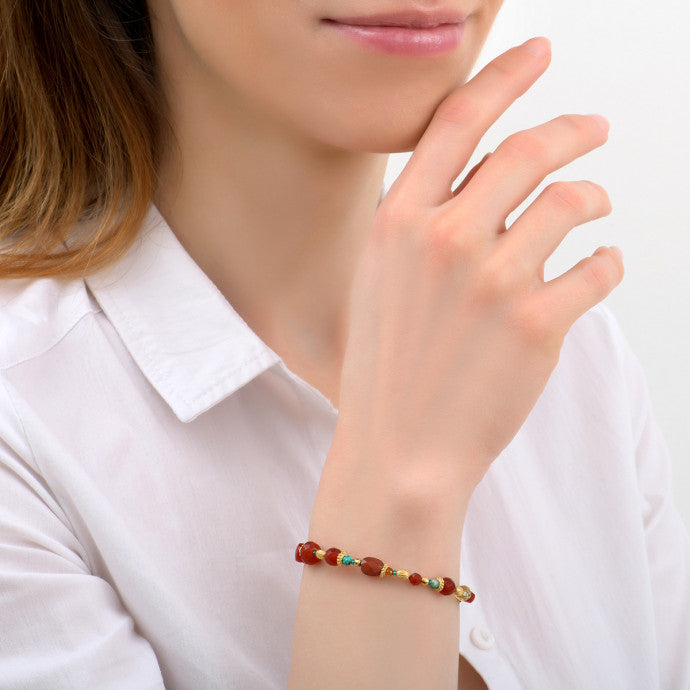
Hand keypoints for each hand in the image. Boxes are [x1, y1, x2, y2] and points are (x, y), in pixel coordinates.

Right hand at [332, 37, 622, 494]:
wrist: (399, 451)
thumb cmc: (386, 368)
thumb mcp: (380, 282)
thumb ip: (423, 223)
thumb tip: (485, 178)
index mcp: (397, 223)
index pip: (456, 120)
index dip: (503, 75)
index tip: (538, 53)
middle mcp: (444, 240)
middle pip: (528, 148)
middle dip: (573, 128)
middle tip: (595, 128)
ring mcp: (494, 281)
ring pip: (572, 201)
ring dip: (594, 198)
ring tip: (597, 207)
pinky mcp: (537, 324)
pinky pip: (598, 268)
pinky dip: (607, 262)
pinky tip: (599, 266)